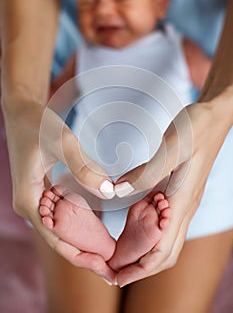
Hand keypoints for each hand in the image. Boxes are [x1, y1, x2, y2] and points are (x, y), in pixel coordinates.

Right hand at [2, 101, 115, 281]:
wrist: (22, 112)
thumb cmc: (38, 125)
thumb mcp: (62, 143)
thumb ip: (83, 168)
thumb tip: (107, 192)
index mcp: (29, 199)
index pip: (56, 239)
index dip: (82, 256)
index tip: (106, 267)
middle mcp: (29, 205)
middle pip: (59, 240)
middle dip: (85, 256)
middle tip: (113, 270)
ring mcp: (35, 200)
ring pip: (60, 231)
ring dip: (82, 243)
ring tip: (108, 255)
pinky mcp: (42, 192)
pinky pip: (60, 216)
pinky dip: (77, 226)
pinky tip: (96, 231)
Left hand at [115, 101, 229, 285]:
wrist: (214, 118)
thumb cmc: (195, 128)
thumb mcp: (171, 146)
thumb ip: (145, 171)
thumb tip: (118, 192)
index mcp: (182, 200)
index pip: (163, 248)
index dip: (140, 268)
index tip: (116, 277)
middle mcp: (185, 207)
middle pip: (166, 252)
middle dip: (141, 268)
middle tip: (114, 273)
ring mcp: (184, 201)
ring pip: (167, 241)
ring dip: (144, 254)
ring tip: (120, 256)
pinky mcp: (180, 193)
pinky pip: (165, 224)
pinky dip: (149, 235)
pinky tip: (133, 227)